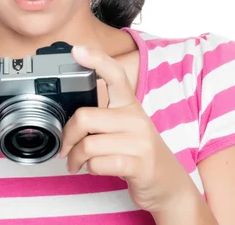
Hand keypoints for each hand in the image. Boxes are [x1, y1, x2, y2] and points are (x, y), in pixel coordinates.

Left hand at [58, 45, 194, 213]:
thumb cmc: (139, 153)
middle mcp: (135, 118)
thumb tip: (70, 111)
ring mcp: (139, 141)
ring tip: (76, 163)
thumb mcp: (125, 126)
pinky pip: (98, 164)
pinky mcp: (139, 165)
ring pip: (88, 144)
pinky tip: (92, 169)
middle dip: (67, 136)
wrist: (169, 185)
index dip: (95, 59)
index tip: (77, 50)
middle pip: (85, 117)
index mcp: (130, 104)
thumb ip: (104, 113)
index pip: (115, 74)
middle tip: (65, 147)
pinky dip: (89, 169)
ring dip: (75, 158)